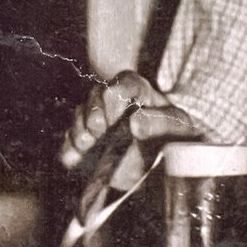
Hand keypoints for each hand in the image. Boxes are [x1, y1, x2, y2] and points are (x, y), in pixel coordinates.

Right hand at [58, 70, 196, 169]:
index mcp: (138, 90)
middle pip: (96, 96)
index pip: (124, 82)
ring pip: (80, 116)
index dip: (115, 96)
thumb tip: (135, 122)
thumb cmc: (176, 138)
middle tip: (97, 132)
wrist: (168, 165)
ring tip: (86, 144)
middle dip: (93, 113)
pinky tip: (73, 158)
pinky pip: (70, 141)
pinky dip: (68, 149)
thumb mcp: (179, 128)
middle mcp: (114, 101)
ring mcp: (98, 121)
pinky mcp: (87, 143)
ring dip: (79, 130)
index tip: (114, 117)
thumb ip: (161, 123)